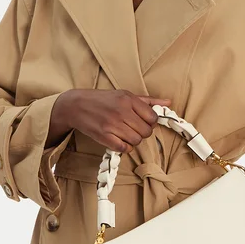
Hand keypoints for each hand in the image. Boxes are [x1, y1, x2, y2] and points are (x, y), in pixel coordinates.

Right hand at [46, 88, 171, 150]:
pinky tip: (119, 140)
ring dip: (133, 140)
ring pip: (136, 141)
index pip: (152, 117)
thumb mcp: (125, 95)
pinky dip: (124, 147)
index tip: (143, 122)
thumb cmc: (103, 100)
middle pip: (146, 131)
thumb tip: (168, 103)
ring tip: (125, 134)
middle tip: (134, 129)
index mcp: (128, 99)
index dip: (150, 123)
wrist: (76, 105)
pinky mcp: (103, 136)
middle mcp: (121, 111)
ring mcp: (112, 124)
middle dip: (142, 133)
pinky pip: (124, 148)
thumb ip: (148, 101)